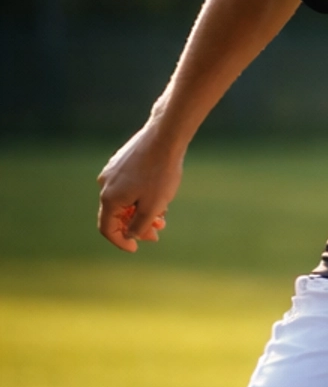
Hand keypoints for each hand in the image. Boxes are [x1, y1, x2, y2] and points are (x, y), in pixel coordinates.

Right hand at [96, 122, 184, 251]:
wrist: (165, 138)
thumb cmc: (160, 174)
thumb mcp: (152, 207)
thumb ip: (139, 226)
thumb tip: (129, 235)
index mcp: (109, 198)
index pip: (107, 228)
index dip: (120, 242)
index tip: (136, 248)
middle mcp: (105, 184)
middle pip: (117, 215)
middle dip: (137, 226)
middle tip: (158, 232)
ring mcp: (112, 172)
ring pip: (125, 201)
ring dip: (141, 212)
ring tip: (163, 216)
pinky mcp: (121, 163)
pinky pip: (128, 188)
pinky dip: (141, 198)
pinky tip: (159, 198)